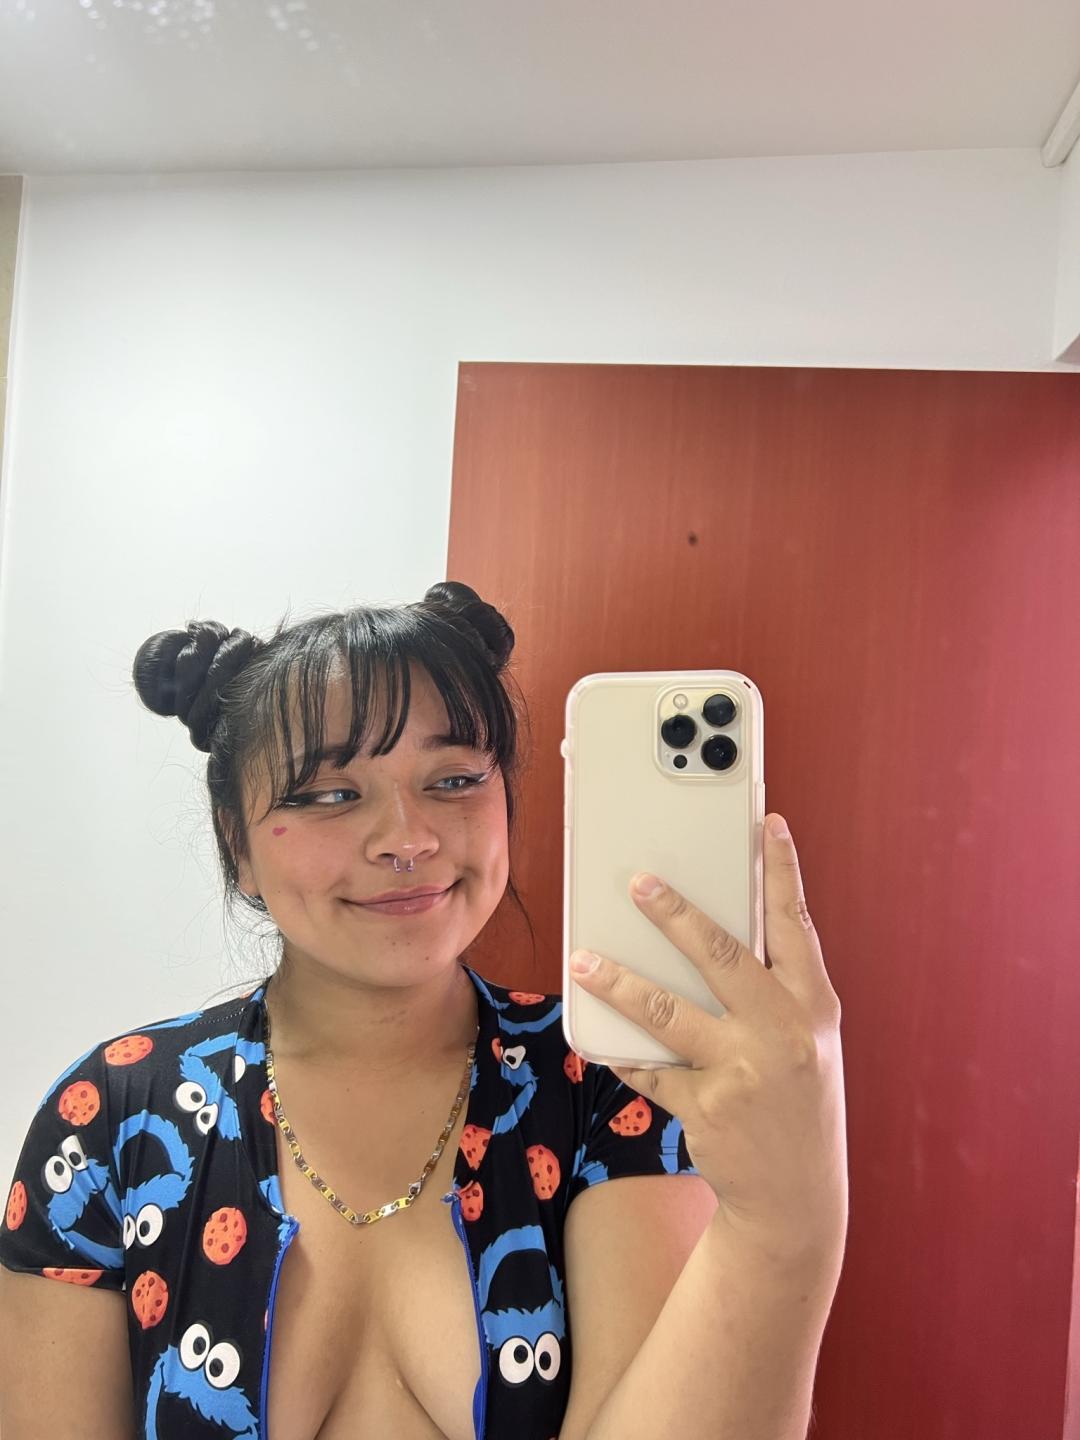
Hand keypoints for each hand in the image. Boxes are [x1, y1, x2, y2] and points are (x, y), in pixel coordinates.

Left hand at [569, 814, 846, 1263]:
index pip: (795, 924)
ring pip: (668, 1012)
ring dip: (619, 984)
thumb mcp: (805, 1041)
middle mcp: (783, 1032)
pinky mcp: (706, 1107)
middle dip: (675, 913)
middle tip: (638, 880)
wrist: (797, 1201)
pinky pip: (649, 1067)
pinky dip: (620, 1051)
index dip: (781, 870)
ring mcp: (744, 1071)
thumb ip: (772, 990)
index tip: (764, 823)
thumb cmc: (796, 1102)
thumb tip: (707, 934)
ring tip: (582, 962)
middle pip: (720, 955)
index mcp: (812, 1006)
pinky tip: (595, 1038)